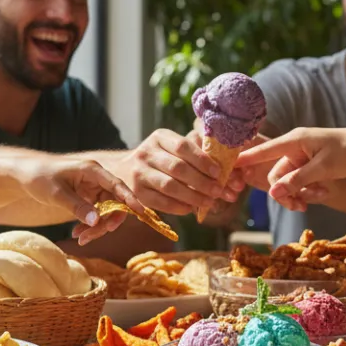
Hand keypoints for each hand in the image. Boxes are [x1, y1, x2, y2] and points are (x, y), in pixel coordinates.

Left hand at [15, 156, 144, 245]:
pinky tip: (77, 233)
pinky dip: (89, 225)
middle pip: (114, 203)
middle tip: (89, 237)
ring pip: (106, 212)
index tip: (141, 212)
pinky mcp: (88, 198)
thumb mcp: (57, 193)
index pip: (117, 185)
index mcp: (93, 170)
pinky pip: (97, 215)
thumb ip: (78, 207)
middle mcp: (97, 179)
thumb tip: (98, 221)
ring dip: (97, 227)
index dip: (130, 198)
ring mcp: (93, 189)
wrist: (25, 175)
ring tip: (79, 238)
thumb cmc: (39, 177)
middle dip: (106, 222)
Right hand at [113, 129, 242, 215]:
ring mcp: (139, 173)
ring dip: (193, 196)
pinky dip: (178, 206)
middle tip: (218, 190)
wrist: (123, 171)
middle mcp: (146, 153)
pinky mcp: (136, 193)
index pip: (183, 146)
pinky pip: (160, 202)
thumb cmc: (159, 159)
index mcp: (159, 137)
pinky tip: (191, 208)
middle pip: (178, 168)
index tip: (218, 172)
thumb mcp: (171, 147)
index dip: (202, 160)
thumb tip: (223, 165)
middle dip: (201, 181)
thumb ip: (194, 151)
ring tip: (209, 202)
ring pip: (169, 186)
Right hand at [234, 127, 345, 210]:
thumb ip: (297, 180)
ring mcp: (301, 157)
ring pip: (287, 183)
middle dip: (287, 193)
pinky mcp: (308, 166)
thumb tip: (272, 193)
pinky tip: (322, 193)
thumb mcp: (323, 169)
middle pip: (275, 176)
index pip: (263, 150)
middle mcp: (294, 147)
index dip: (245, 159)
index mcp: (294, 140)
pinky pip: (298, 182)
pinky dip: (307, 191)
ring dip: (300, 193)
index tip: (227, 166)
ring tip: (320, 196)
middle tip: (302, 206)